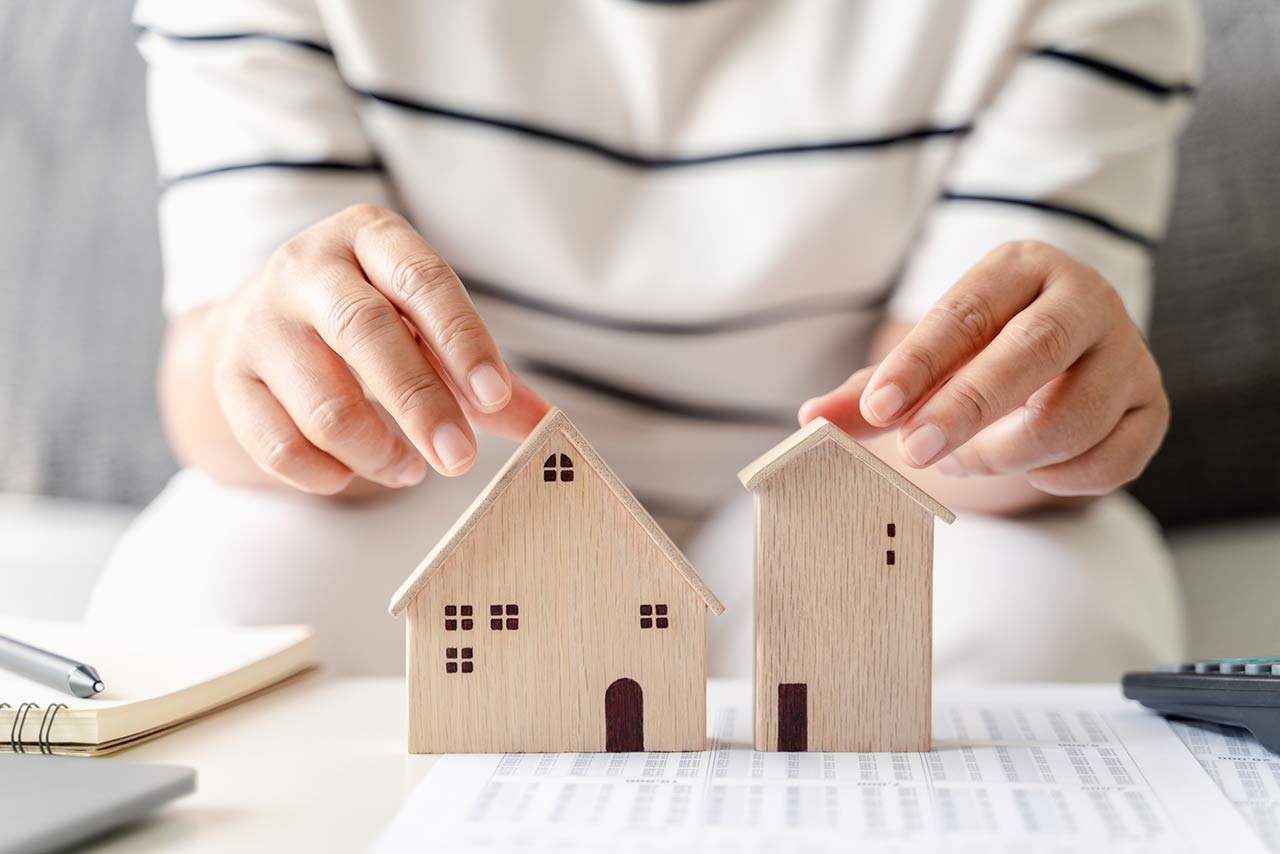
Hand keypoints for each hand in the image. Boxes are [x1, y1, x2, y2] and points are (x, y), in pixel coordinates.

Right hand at [208, 204, 547, 493]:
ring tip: (411, 469)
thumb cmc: (370, 322)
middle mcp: (306, 267)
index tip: (494, 397)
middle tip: (460, 459)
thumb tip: (547, 426)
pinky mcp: (228, 378)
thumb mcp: (426, 326)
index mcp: (368, 236)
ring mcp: (259, 322)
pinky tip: (353, 474)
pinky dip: (325, 472)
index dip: (461, 340)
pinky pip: (277, 443)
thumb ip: (483, 376)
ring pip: (321, 400)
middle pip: (364, 333)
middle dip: (420, 404)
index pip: (422, 281)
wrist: (259, 321)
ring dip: (377, 450)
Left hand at [801, 241, 1169, 495]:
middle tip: (912, 451)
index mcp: (1022, 267)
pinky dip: (1057, 479)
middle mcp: (1086, 298)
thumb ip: (867, 393)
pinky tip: (1029, 465)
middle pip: (1033, 350)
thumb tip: (809, 422)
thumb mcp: (921, 365)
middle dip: (966, 408)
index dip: (919, 363)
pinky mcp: (1152, 409)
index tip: (876, 407)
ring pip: (1070, 417)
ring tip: (964, 459)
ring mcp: (1129, 353)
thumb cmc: (980, 356)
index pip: (966, 312)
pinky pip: (1107, 462)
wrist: (1066, 362)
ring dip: (1003, 455)